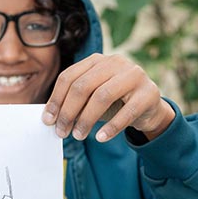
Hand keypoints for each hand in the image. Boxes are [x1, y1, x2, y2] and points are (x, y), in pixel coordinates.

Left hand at [42, 53, 174, 141]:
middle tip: (62, 131)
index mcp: (98, 60)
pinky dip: (111, 127)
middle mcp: (116, 62)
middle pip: (83, 86)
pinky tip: (101, 138)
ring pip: (102, 96)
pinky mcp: (148, 93)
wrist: (150, 107)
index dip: (56, 99)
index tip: (48, 120)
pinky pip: (126, 112)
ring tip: (78, 136)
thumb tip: (51, 118)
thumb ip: (75, 102)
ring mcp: (134, 75)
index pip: (69, 76)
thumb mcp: (93, 98)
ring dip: (86, 119)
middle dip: (68, 111)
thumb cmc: (116, 102)